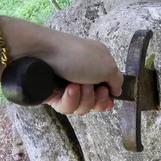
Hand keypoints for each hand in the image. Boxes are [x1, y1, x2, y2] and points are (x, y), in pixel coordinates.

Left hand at [0, 13, 122, 114]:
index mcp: (98, 65)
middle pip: (96, 103)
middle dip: (96, 99)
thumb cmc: (78, 55)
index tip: (108, 96)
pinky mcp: (53, 95)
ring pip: (82, 108)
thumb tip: (117, 90)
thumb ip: (117, 80)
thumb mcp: (107, 65)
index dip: (108, 98)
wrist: (42, 52)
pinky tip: (66, 89)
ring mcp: (68, 87)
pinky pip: (66, 108)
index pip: (108, 90)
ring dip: (82, 98)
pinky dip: (69, 100)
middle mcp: (84, 77)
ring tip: (75, 85)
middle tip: (92, 87)